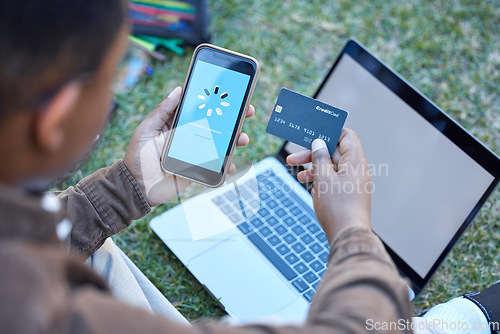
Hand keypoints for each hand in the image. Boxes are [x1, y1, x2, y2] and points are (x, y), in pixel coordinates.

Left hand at [124, 87, 254, 206]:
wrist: (136, 188)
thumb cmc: (137, 157)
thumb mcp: (146, 130)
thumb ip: (162, 111)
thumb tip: (179, 89)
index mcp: (178, 125)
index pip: (201, 111)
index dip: (216, 103)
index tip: (232, 95)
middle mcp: (189, 138)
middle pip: (216, 126)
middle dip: (233, 119)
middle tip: (246, 112)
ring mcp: (196, 155)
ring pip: (220, 145)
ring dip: (234, 141)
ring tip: (242, 139)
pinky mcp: (198, 171)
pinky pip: (216, 168)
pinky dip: (226, 167)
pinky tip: (231, 165)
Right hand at [286, 129, 371, 242]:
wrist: (348, 236)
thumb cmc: (338, 208)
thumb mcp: (323, 179)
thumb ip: (320, 158)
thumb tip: (319, 143)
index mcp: (355, 162)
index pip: (346, 136)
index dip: (330, 132)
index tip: (312, 134)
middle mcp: (356, 170)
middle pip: (335, 152)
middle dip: (314, 153)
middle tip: (293, 158)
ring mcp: (353, 183)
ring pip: (332, 167)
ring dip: (314, 168)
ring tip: (298, 176)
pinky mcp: (348, 194)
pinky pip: (333, 180)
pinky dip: (321, 180)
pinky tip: (310, 187)